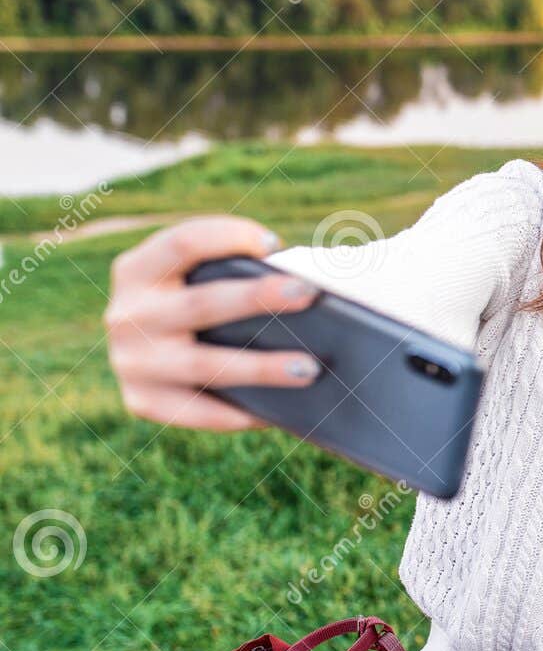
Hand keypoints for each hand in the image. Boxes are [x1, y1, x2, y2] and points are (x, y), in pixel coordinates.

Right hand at [104, 216, 324, 430]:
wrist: (142, 357)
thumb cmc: (191, 307)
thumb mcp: (192, 280)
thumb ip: (228, 274)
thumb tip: (301, 286)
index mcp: (136, 269)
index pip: (183, 243)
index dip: (229, 237)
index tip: (274, 245)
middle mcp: (126, 314)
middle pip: (202, 303)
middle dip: (259, 297)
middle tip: (309, 293)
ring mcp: (131, 362)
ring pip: (205, 364)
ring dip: (262, 367)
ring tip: (309, 368)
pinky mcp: (141, 401)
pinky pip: (198, 411)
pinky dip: (240, 413)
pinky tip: (279, 413)